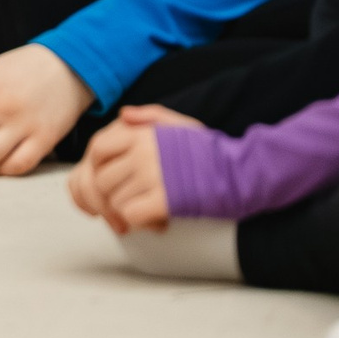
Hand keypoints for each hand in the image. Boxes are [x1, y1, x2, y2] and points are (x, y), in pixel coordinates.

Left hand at [66, 107, 197, 232]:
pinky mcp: (165, 201)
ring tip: (147, 210)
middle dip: (111, 194)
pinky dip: (139, 222)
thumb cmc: (210, 149)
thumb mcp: (180, 123)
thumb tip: (122, 115)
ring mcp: (152, 177)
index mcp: (141, 134)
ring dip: (127, 209)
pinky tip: (156, 221)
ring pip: (114, 200)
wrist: (241, 172)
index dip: (97, 165)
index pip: (97, 148)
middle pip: (101, 179)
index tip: (111, 177)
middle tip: (129, 201)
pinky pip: (131, 214)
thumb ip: (148, 116)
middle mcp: (141, 153)